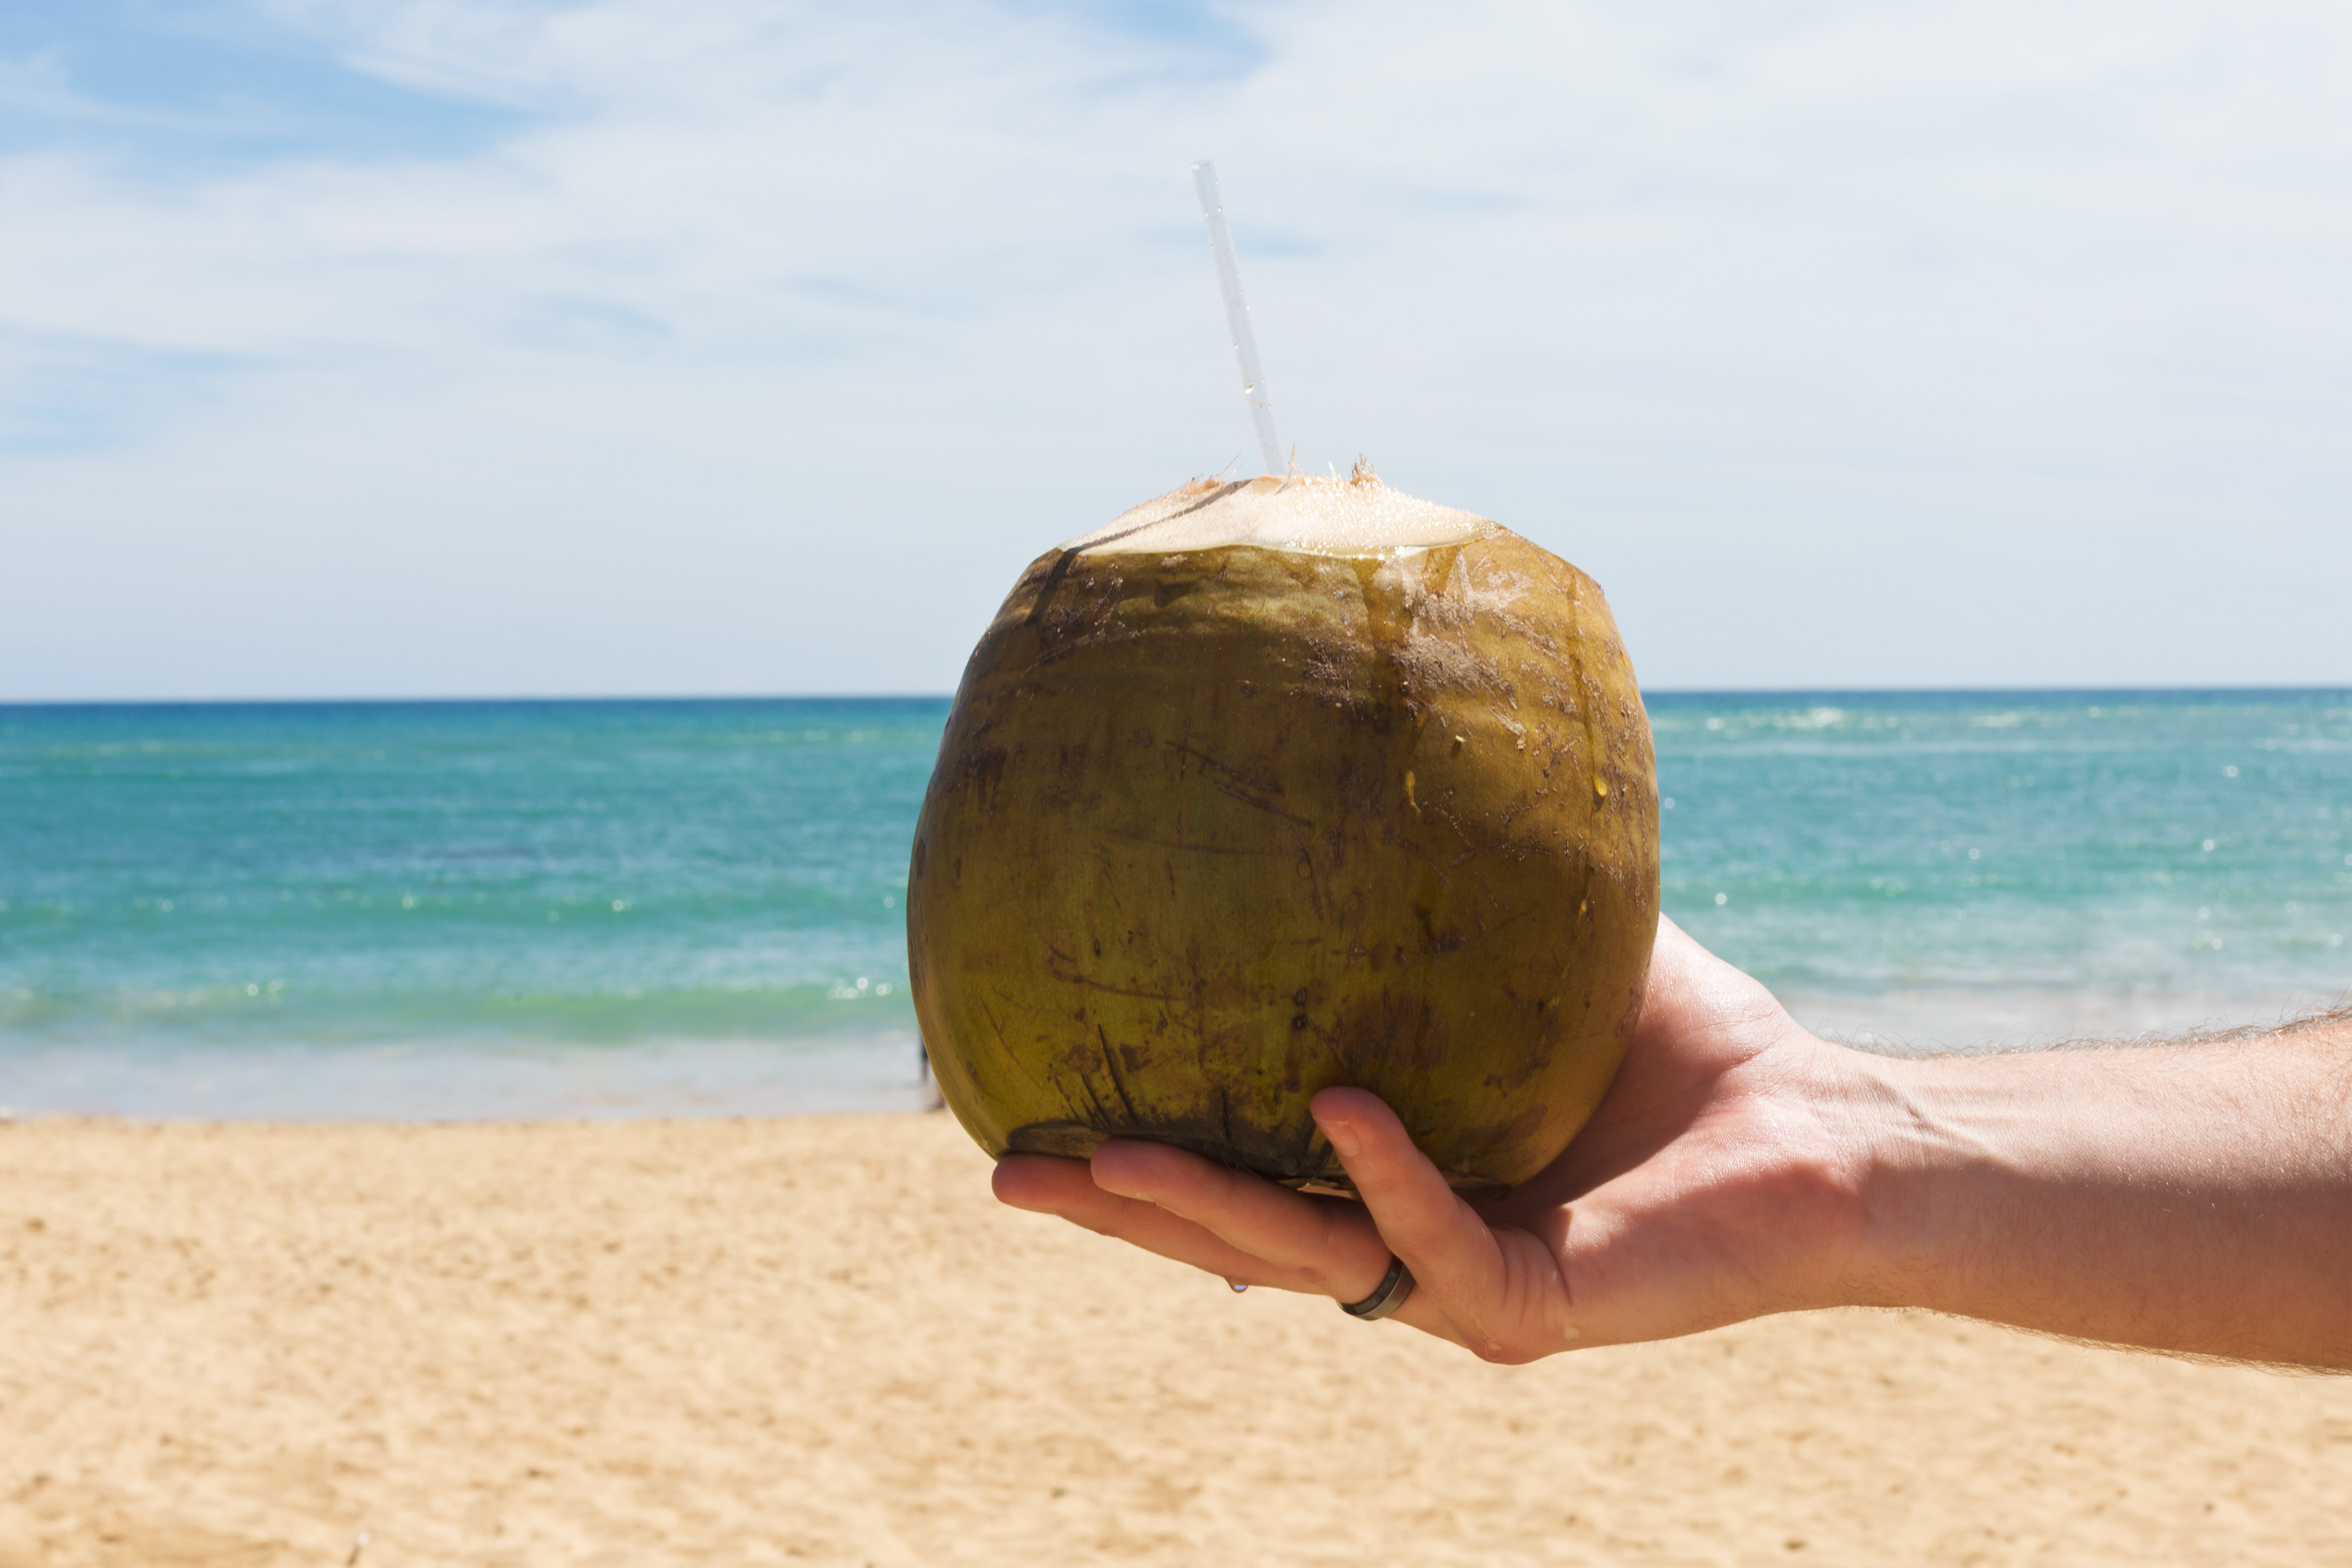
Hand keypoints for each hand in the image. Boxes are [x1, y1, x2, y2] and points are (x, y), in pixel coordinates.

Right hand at [992, 917, 1877, 1361]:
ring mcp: (1461, 1287)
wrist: (1825, 1126)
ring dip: (1196, 1212)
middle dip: (1118, 1210)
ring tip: (1097, 1162)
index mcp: (1393, 1179)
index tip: (1037, 1109)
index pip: (1242, 1179)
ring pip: (1299, 1260)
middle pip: (1231, 1240)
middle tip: (1002, 1173)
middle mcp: (1407, 1246)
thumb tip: (1367, 755)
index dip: (1140, 1155)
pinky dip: (1383, 1174)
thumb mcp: (1535, 954)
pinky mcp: (1531, 1307)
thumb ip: (1450, 894)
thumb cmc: (1688, 1040)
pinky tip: (1338, 1108)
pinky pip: (1432, 1239)